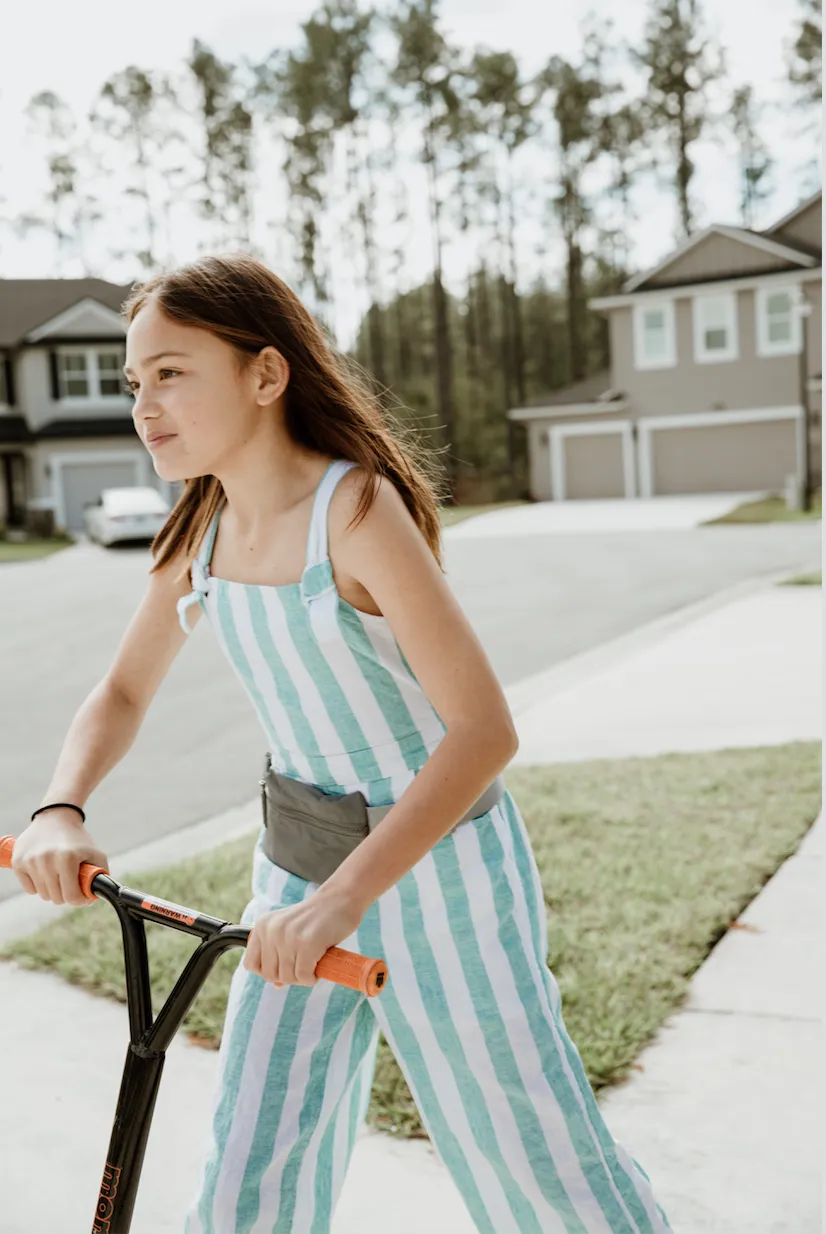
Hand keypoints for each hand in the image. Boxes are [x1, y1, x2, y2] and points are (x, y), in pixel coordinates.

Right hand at [12, 810, 108, 906]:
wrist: (56, 817)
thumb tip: (94, 897)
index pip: (71, 897)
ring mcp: (30, 860)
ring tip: (58, 873)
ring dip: (52, 889)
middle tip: (70, 881)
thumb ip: (100, 877)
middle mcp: (46, 859)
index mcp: (67, 858)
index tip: (82, 895)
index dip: (79, 900)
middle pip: (56, 898)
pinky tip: (44, 871)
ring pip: (43, 894)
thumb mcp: (96, 854)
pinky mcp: (18, 862)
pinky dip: (38, 885)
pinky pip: (29, 889)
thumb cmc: (78, 839)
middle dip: (66, 893)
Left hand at [243, 889, 363, 987]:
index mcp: (263, 926)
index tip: (283, 967)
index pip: (251, 964)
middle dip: (288, 976)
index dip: (267, 971)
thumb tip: (277, 985)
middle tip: (304, 965)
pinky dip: (312, 978)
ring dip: (302, 977)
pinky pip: (303, 976)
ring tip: (313, 962)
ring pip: (287, 978)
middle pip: (270, 975)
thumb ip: (278, 955)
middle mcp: (271, 930)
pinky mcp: (307, 943)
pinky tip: (319, 965)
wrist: (340, 899)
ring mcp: (288, 937)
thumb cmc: (316, 918)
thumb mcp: (290, 931)